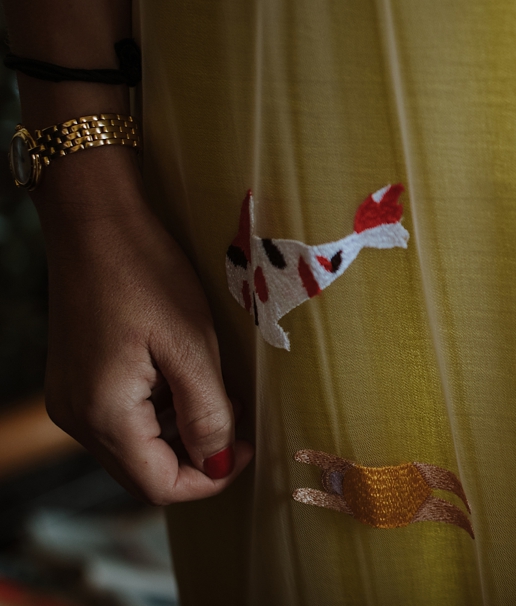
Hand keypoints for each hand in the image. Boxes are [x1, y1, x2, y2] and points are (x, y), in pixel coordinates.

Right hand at [39, 149, 252, 504]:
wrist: (96, 222)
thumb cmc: (144, 273)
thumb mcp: (191, 343)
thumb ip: (207, 411)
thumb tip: (218, 463)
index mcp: (103, 415)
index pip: (159, 486)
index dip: (211, 477)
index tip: (249, 446)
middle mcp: (78, 418)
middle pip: (145, 473)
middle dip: (197, 457)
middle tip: (239, 421)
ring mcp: (73, 400)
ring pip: (136, 448)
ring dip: (181, 432)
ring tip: (215, 389)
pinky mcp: (78, 381)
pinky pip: (124, 419)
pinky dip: (160, 411)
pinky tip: (184, 375)